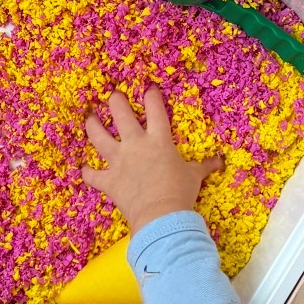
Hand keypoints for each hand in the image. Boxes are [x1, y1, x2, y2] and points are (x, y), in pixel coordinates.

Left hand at [81, 87, 219, 233]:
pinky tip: (84, 168)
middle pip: (121, 114)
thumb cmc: (180, 192)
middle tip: (113, 95)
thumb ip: (204, 166)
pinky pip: (93, 174)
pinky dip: (88, 172)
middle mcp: (136, 145)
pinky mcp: (109, 180)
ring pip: (99, 137)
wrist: (161, 215)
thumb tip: (219, 162)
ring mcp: (119, 161)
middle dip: (115, 101)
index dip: (151, 96)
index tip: (148, 88)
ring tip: (90, 118)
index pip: (155, 109)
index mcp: (158, 140)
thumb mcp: (195, 176)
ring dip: (92, 126)